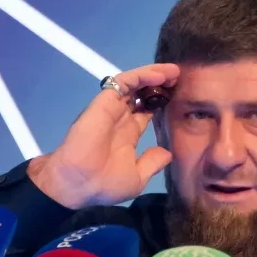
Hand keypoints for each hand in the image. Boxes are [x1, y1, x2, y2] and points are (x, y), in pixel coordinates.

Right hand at [29, 63, 178, 208]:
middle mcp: (120, 118)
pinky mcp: (104, 103)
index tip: (178, 95)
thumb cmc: (103, 185)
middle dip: (160, 84)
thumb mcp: (136, 179)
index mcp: (127, 135)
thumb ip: (152, 163)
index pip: (145, 111)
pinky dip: (142, 75)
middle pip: (141, 93)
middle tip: (179, 78)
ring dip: (154, 74)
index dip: (160, 102)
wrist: (77, 185)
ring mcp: (111, 109)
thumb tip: (166, 153)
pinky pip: (124, 83)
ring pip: (134, 84)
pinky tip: (160, 75)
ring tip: (174, 72)